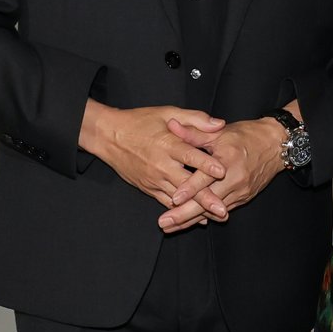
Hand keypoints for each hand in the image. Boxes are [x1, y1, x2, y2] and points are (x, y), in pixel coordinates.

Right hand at [79, 102, 226, 206]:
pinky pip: (166, 202)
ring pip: (178, 198)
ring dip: (196, 209)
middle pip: (186, 184)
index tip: (222, 172)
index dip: (206, 164)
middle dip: (205, 198)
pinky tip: (196, 218)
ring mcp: (154, 179)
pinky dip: (180, 211)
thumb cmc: (141, 122)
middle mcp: (161, 165)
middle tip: (223, 210)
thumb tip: (220, 124)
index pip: (190, 156)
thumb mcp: (168, 112)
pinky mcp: (148, 188)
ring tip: (216, 217)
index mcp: (168, 144)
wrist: (109, 136)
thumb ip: (195, 119)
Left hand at [158, 118, 284, 231]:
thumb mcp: (219, 132)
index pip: (206, 178)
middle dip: (184, 215)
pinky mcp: (244, 197)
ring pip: (213, 211)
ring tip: (171, 227)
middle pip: (207, 202)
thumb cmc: (246, 135)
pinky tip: (190, 222)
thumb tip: (170, 125)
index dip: (189, 189)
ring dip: (191, 220)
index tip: (173, 199)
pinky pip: (222, 210)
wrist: (277, 144)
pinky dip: (206, 216)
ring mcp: (241, 191)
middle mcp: (236, 179)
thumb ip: (193, 133)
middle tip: (164, 223)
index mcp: (228, 159)